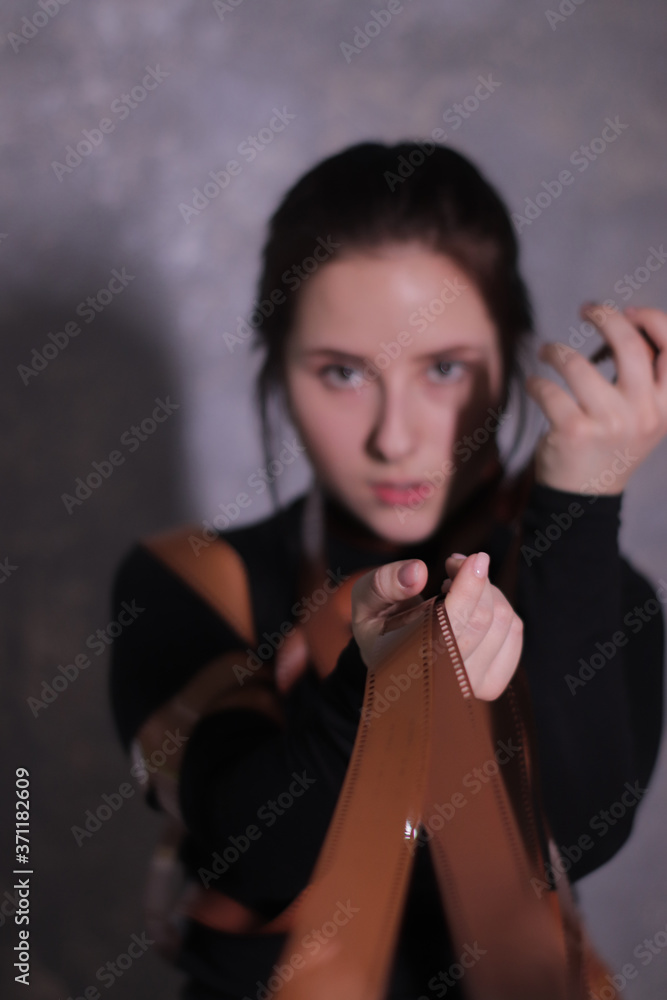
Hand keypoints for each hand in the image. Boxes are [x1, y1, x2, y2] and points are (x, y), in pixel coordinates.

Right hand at [350, 553, 522, 700]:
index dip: (470, 587)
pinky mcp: (494, 682)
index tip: (476, 558)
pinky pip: (514, 631)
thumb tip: (418, 572)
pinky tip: (475, 604)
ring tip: (457, 585)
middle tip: (454, 563)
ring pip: (504, 622)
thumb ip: (384, 583)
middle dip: (476, 580)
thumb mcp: (366, 600)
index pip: (453, 623)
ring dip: (487, 591)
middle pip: (484, 619)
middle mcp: (447, 684)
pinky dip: (500, 606)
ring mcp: (475, 688)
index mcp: (410, 664)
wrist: (391, 660)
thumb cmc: (378, 626)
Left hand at [525, 305, 666, 495]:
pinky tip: (534, 384)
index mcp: (665, 407)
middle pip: (629, 344)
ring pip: (577, 364)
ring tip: (546, 352)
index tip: (628, 310)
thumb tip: (624, 322)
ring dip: (555, 350)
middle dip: (605, 316)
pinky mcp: (574, 431)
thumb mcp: (640, 415)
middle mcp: (643, 414)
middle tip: (586, 309)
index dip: (653, 319)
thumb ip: (640, 376)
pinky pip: (548, 389)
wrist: (584, 497)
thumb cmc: (609, 446)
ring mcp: (609, 424)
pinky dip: (535, 382)